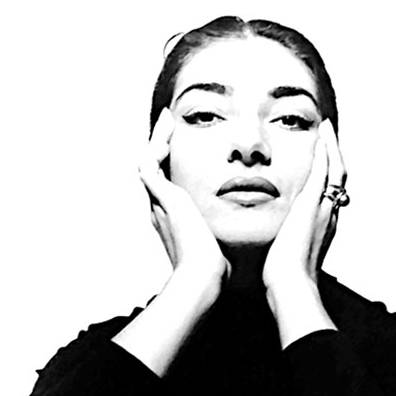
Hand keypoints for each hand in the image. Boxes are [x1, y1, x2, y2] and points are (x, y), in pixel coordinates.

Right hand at [139, 108, 229, 304]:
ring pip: (148, 162)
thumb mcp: (220, 237)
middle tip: (169, 121)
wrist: (205, 276)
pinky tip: (166, 134)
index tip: (183, 142)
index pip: (169, 180)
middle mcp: (162, 208)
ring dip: (157, 139)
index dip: (172, 160)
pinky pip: (150, 167)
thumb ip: (225, 225)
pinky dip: (155, 149)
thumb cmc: (217, 263)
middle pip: (154, 167)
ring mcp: (159, 204)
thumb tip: (246, 221)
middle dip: (161, 143)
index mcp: (175, 215)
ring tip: (167, 119)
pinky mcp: (163, 200)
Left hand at [262, 118, 346, 297]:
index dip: (327, 174)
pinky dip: (326, 151)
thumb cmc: (285, 278)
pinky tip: (322, 136)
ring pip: (336, 169)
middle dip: (334, 155)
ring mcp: (324, 207)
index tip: (322, 159)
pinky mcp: (314, 203)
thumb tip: (272, 248)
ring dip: (332, 147)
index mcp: (322, 225)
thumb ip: (283, 247)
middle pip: (338, 177)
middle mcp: (329, 214)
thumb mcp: (286, 257)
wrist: (292, 284)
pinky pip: (325, 170)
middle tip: (329, 136)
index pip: (329, 192)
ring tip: (328, 129)